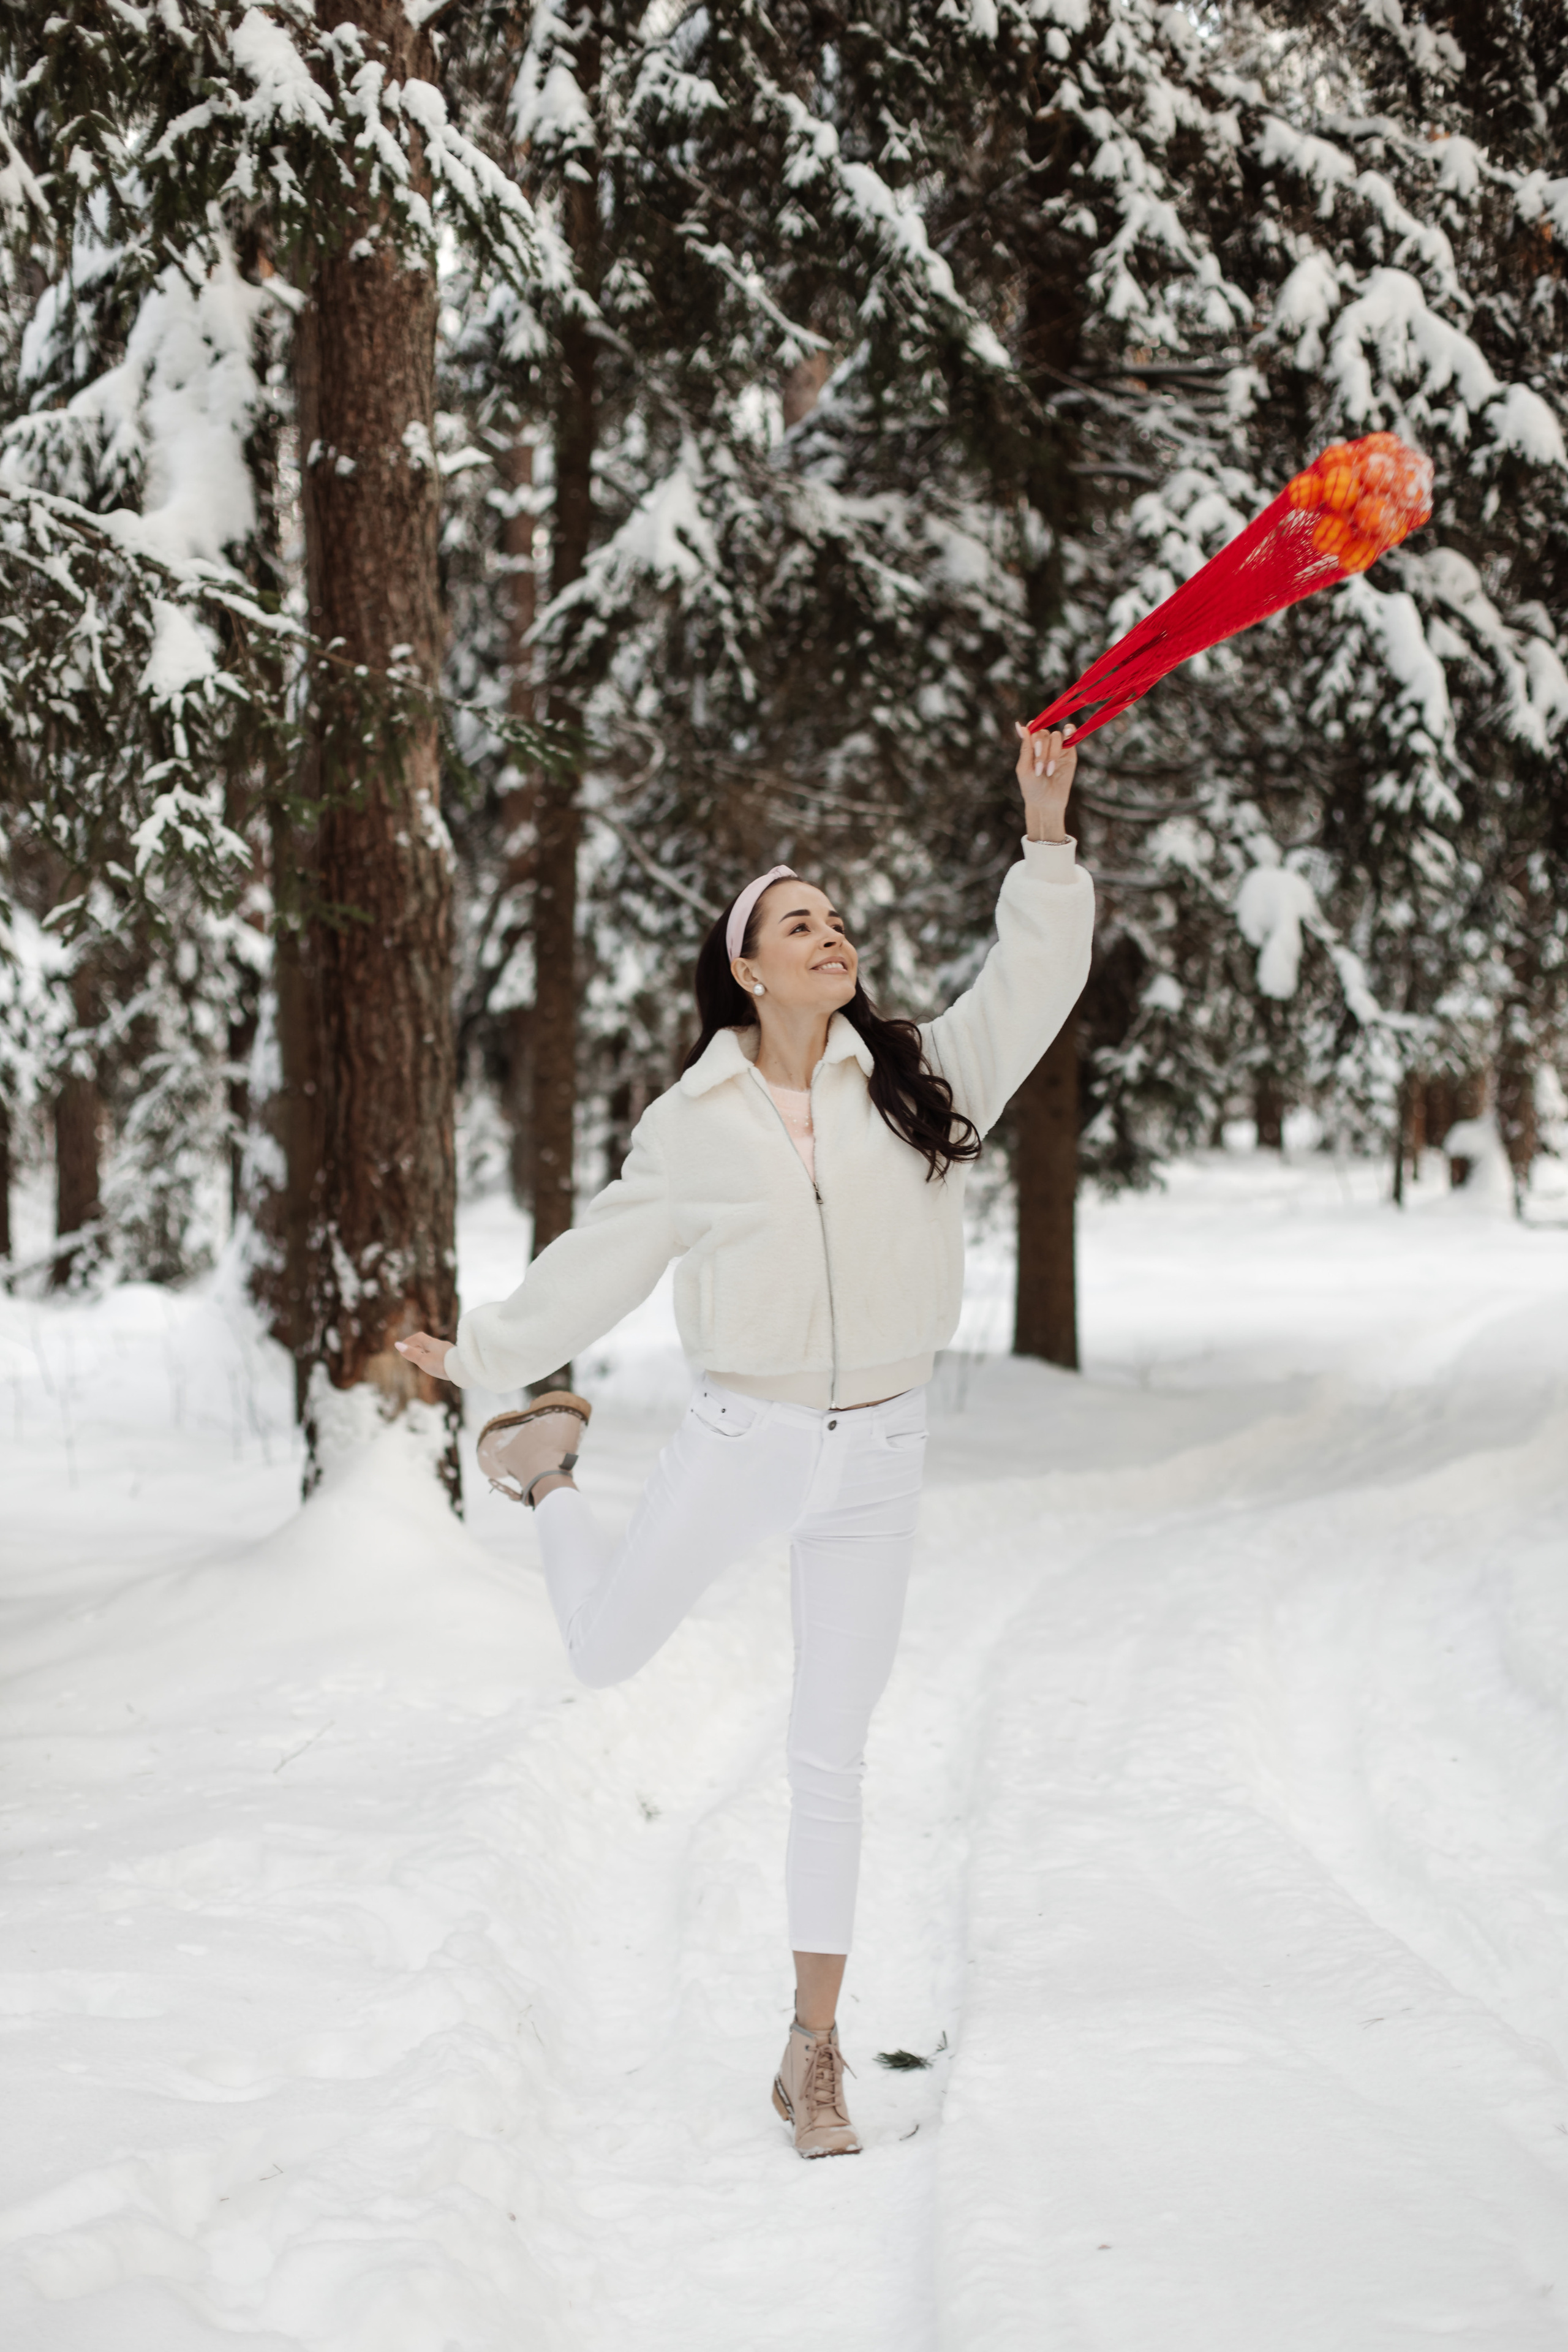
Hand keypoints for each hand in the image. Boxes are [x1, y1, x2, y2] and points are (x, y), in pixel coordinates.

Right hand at [394, 1332, 452, 1378]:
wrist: (463, 1369)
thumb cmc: (442, 1365)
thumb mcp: (423, 1361)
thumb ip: (411, 1353)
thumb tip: (397, 1344)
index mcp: (432, 1343)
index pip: (418, 1337)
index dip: (409, 1340)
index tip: (402, 1346)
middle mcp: (441, 1344)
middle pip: (426, 1342)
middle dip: (417, 1346)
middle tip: (409, 1352)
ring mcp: (448, 1350)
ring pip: (434, 1349)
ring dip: (426, 1352)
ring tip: (420, 1359)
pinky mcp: (454, 1357)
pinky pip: (441, 1354)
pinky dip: (434, 1357)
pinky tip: (436, 1364)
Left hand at [1014, 720, 1076, 842]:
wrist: (1047, 803)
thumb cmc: (1031, 787)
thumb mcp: (1024, 768)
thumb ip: (1025, 747)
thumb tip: (1019, 725)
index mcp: (1030, 746)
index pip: (1033, 728)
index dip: (1033, 735)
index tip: (1034, 749)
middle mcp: (1043, 744)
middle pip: (1043, 734)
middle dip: (1041, 752)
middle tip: (1039, 770)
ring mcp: (1057, 747)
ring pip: (1056, 737)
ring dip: (1052, 754)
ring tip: (1049, 771)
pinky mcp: (1070, 752)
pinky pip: (1070, 736)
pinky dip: (1069, 731)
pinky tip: (1068, 731)